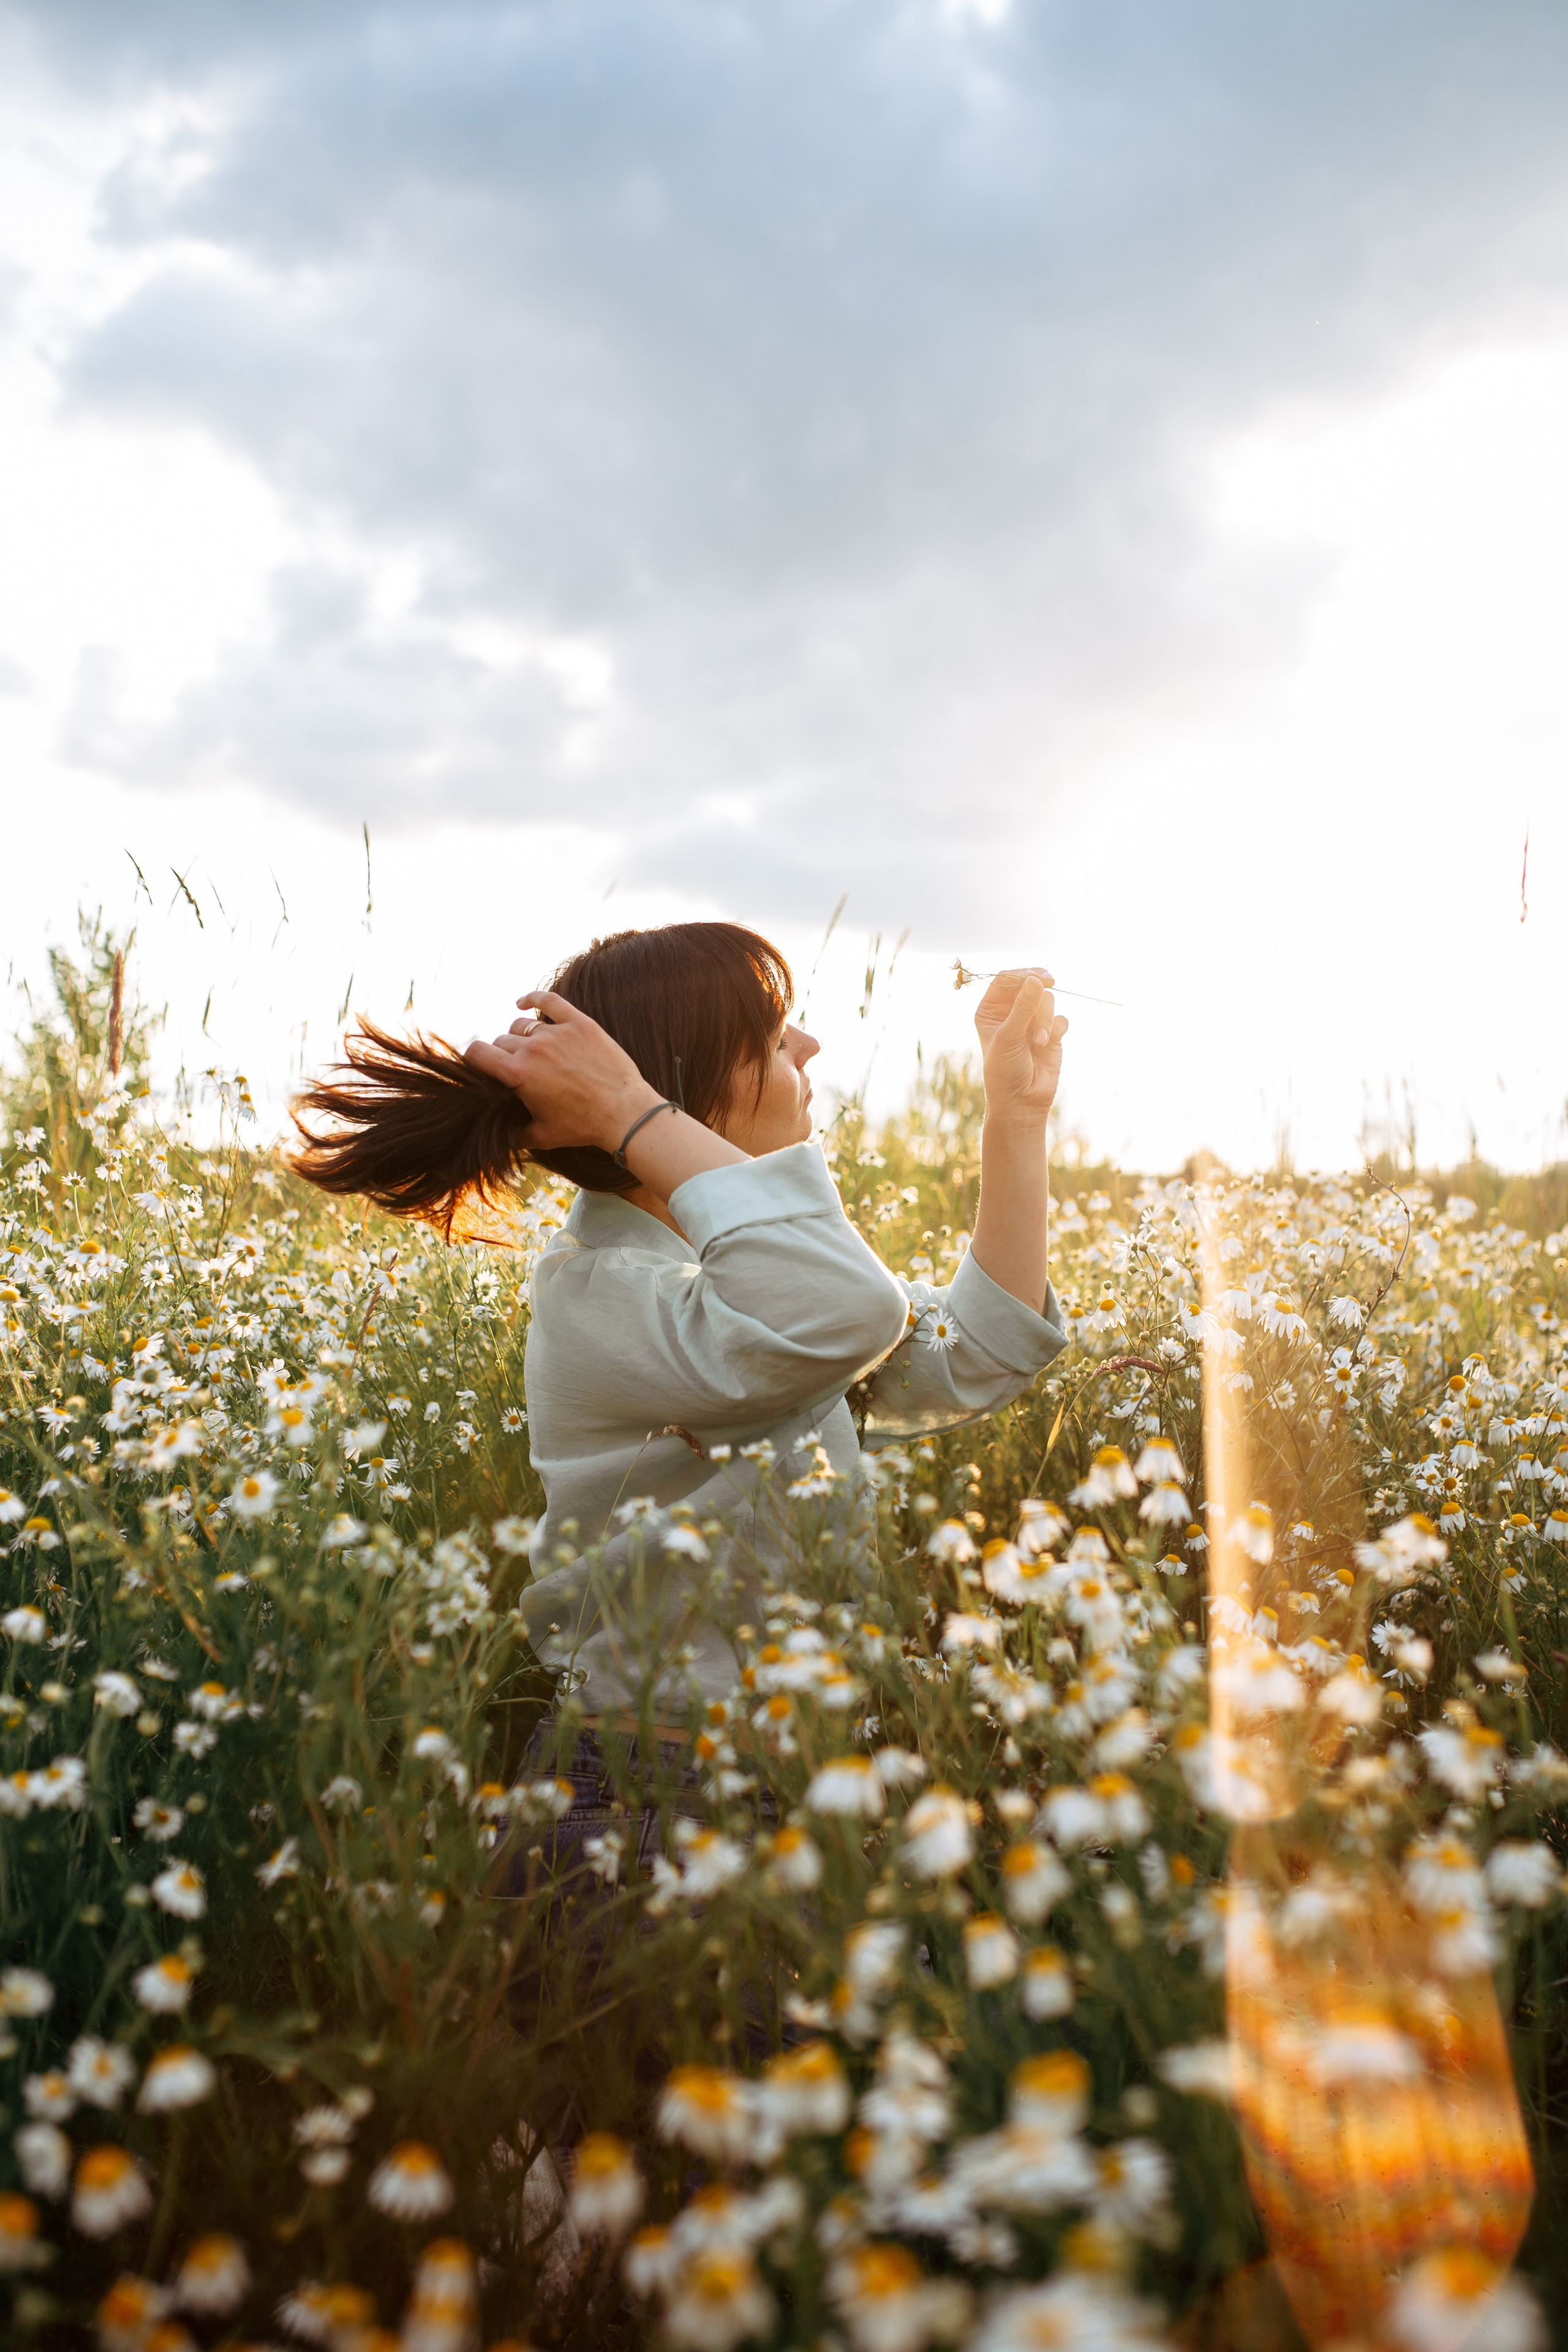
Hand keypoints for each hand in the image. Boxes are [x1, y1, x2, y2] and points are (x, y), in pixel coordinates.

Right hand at [463, 992, 659, 1152]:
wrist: (624, 1112)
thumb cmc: (583, 1127)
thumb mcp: (542, 1136)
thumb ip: (513, 1133)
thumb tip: (495, 1133)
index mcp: (518, 1074)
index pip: (477, 1052)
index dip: (472, 1059)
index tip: (479, 1065)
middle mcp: (534, 1049)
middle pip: (502, 1040)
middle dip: (502, 1054)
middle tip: (515, 1069)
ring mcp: (557, 1032)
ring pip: (523, 1025)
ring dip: (520, 1036)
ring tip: (529, 1050)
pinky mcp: (579, 1024)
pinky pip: (549, 1001)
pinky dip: (532, 999)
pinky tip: (523, 1003)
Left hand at [974, 968, 1067, 1127]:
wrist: (1022, 1102)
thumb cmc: (1004, 1070)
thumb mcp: (1009, 1035)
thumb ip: (1023, 1006)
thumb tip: (1036, 979)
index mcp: (991, 1010)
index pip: (1006, 979)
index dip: (1022, 974)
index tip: (1038, 977)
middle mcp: (1011, 1013)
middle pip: (1030, 986)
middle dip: (1038, 994)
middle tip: (1049, 982)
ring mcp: (1031, 1022)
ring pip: (1047, 1001)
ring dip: (1044, 1019)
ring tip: (1038, 1042)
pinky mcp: (1050, 1033)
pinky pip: (1060, 1019)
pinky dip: (1055, 1029)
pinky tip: (1046, 1045)